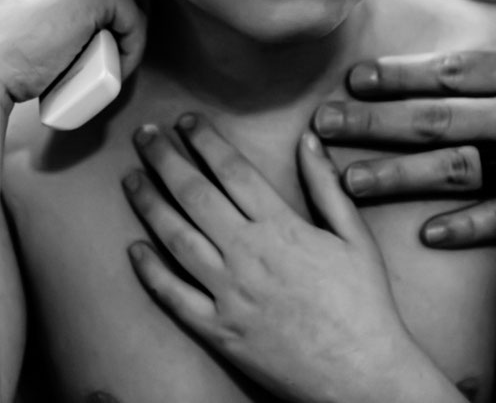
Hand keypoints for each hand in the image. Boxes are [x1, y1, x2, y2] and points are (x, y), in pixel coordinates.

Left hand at [122, 114, 461, 402]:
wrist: (362, 373)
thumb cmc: (364, 305)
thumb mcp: (355, 237)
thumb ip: (326, 186)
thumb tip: (308, 139)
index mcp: (281, 227)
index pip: (232, 170)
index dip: (204, 141)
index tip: (185, 122)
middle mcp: (248, 254)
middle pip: (194, 194)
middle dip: (164, 159)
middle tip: (143, 136)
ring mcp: (228, 293)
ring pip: (175, 237)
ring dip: (149, 204)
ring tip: (131, 179)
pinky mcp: (218, 329)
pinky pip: (174, 295)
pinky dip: (150, 270)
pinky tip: (133, 249)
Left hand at [314, 4, 495, 243]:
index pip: (453, 69)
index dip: (398, 74)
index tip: (356, 78)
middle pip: (435, 118)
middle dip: (373, 123)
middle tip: (322, 127)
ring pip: (455, 170)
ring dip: (396, 177)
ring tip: (348, 182)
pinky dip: (465, 228)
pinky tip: (425, 235)